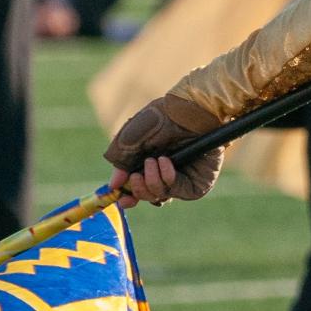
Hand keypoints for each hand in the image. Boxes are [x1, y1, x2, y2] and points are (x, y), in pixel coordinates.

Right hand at [104, 93, 224, 206]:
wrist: (188, 110)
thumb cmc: (162, 118)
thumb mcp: (132, 137)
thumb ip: (121, 161)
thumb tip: (114, 185)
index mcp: (149, 163)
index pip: (139, 188)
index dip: (129, 197)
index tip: (121, 199)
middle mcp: (166, 173)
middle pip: (148, 196)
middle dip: (138, 189)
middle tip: (136, 176)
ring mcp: (182, 179)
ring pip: (160, 196)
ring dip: (151, 181)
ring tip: (152, 160)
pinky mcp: (196, 183)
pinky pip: (176, 190)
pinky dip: (166, 177)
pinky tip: (165, 161)